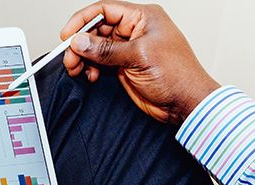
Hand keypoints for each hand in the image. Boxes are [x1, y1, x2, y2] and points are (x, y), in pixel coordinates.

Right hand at [61, 1, 220, 124]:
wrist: (186, 103)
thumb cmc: (178, 75)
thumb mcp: (139, 57)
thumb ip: (106, 50)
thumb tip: (80, 42)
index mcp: (143, 17)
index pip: (105, 10)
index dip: (83, 20)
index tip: (67, 35)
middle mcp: (135, 30)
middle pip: (97, 29)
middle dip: (81, 43)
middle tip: (70, 57)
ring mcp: (129, 49)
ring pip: (96, 47)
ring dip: (84, 57)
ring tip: (77, 68)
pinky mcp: (125, 66)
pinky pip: (101, 62)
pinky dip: (91, 68)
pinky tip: (90, 76)